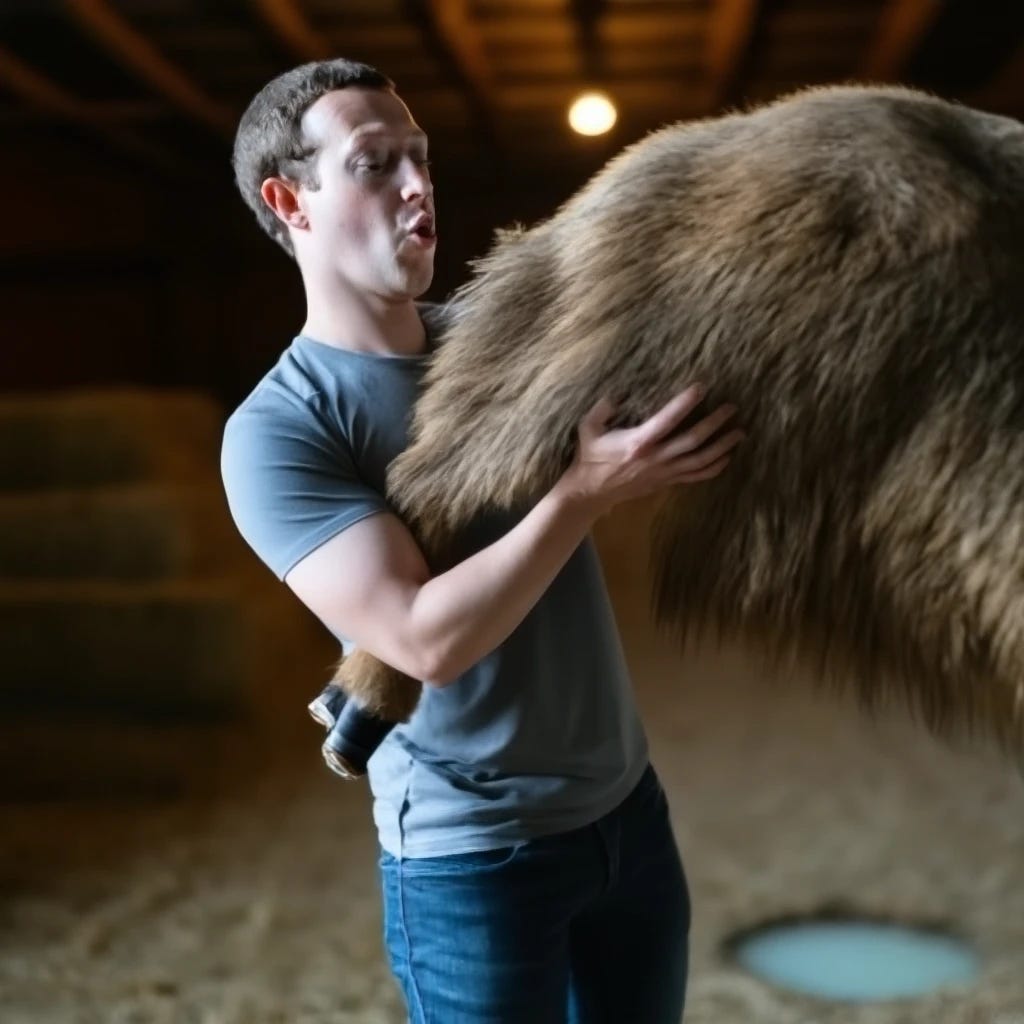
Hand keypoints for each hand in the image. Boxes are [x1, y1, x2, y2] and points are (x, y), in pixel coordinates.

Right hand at [557, 384, 743, 514]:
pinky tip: (727, 457)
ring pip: (700, 460)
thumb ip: (603, 408)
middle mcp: (655, 458)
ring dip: (722, 447)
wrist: (590, 491)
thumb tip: (618, 391)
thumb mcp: (588, 427)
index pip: (667, 420)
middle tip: (732, 408)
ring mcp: (663, 473)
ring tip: (740, 433)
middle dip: (715, 424)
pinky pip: (695, 477)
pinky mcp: (666, 482)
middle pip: (693, 440)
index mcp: (638, 442)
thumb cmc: (589, 456)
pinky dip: (714, 468)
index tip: (702, 387)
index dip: (685, 403)